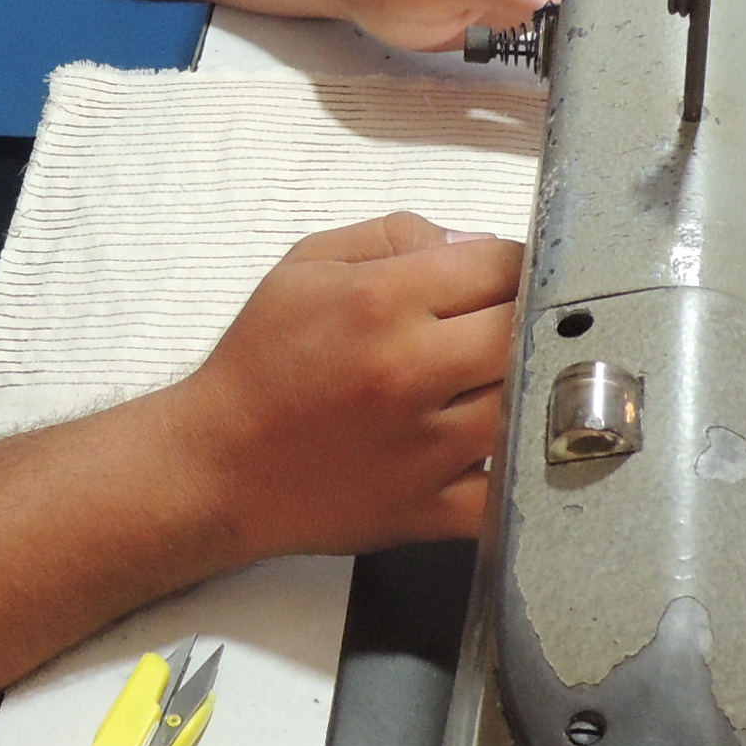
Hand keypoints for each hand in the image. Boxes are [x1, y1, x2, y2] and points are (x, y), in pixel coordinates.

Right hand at [169, 214, 523, 558]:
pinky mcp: (426, 509)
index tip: (505, 278)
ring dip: (527, 388)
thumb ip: (393, 236)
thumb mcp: (306, 267)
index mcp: (379, 302)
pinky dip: (517, 471)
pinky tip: (503, 448)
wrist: (216, 464)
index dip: (514, 264)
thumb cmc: (260, 361)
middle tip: (511, 326)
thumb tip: (474, 244)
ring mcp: (423, 448)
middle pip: (525, 332)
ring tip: (505, 380)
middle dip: (529, 320)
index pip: (499, 264)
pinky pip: (506, 493)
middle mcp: (408, 372)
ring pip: (527, 406)